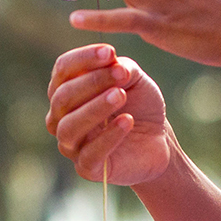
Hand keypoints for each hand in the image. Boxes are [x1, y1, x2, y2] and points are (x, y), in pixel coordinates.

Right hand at [47, 44, 171, 183]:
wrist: (158, 141)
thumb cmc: (140, 105)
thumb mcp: (134, 80)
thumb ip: (121, 68)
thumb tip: (112, 62)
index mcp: (67, 90)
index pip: (63, 69)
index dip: (84, 59)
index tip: (110, 52)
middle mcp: (61, 117)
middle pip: (63, 97)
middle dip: (92, 82)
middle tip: (121, 75)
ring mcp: (72, 144)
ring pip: (69, 127)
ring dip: (95, 108)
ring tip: (120, 96)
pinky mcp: (87, 168)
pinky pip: (89, 154)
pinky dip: (108, 137)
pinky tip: (127, 121)